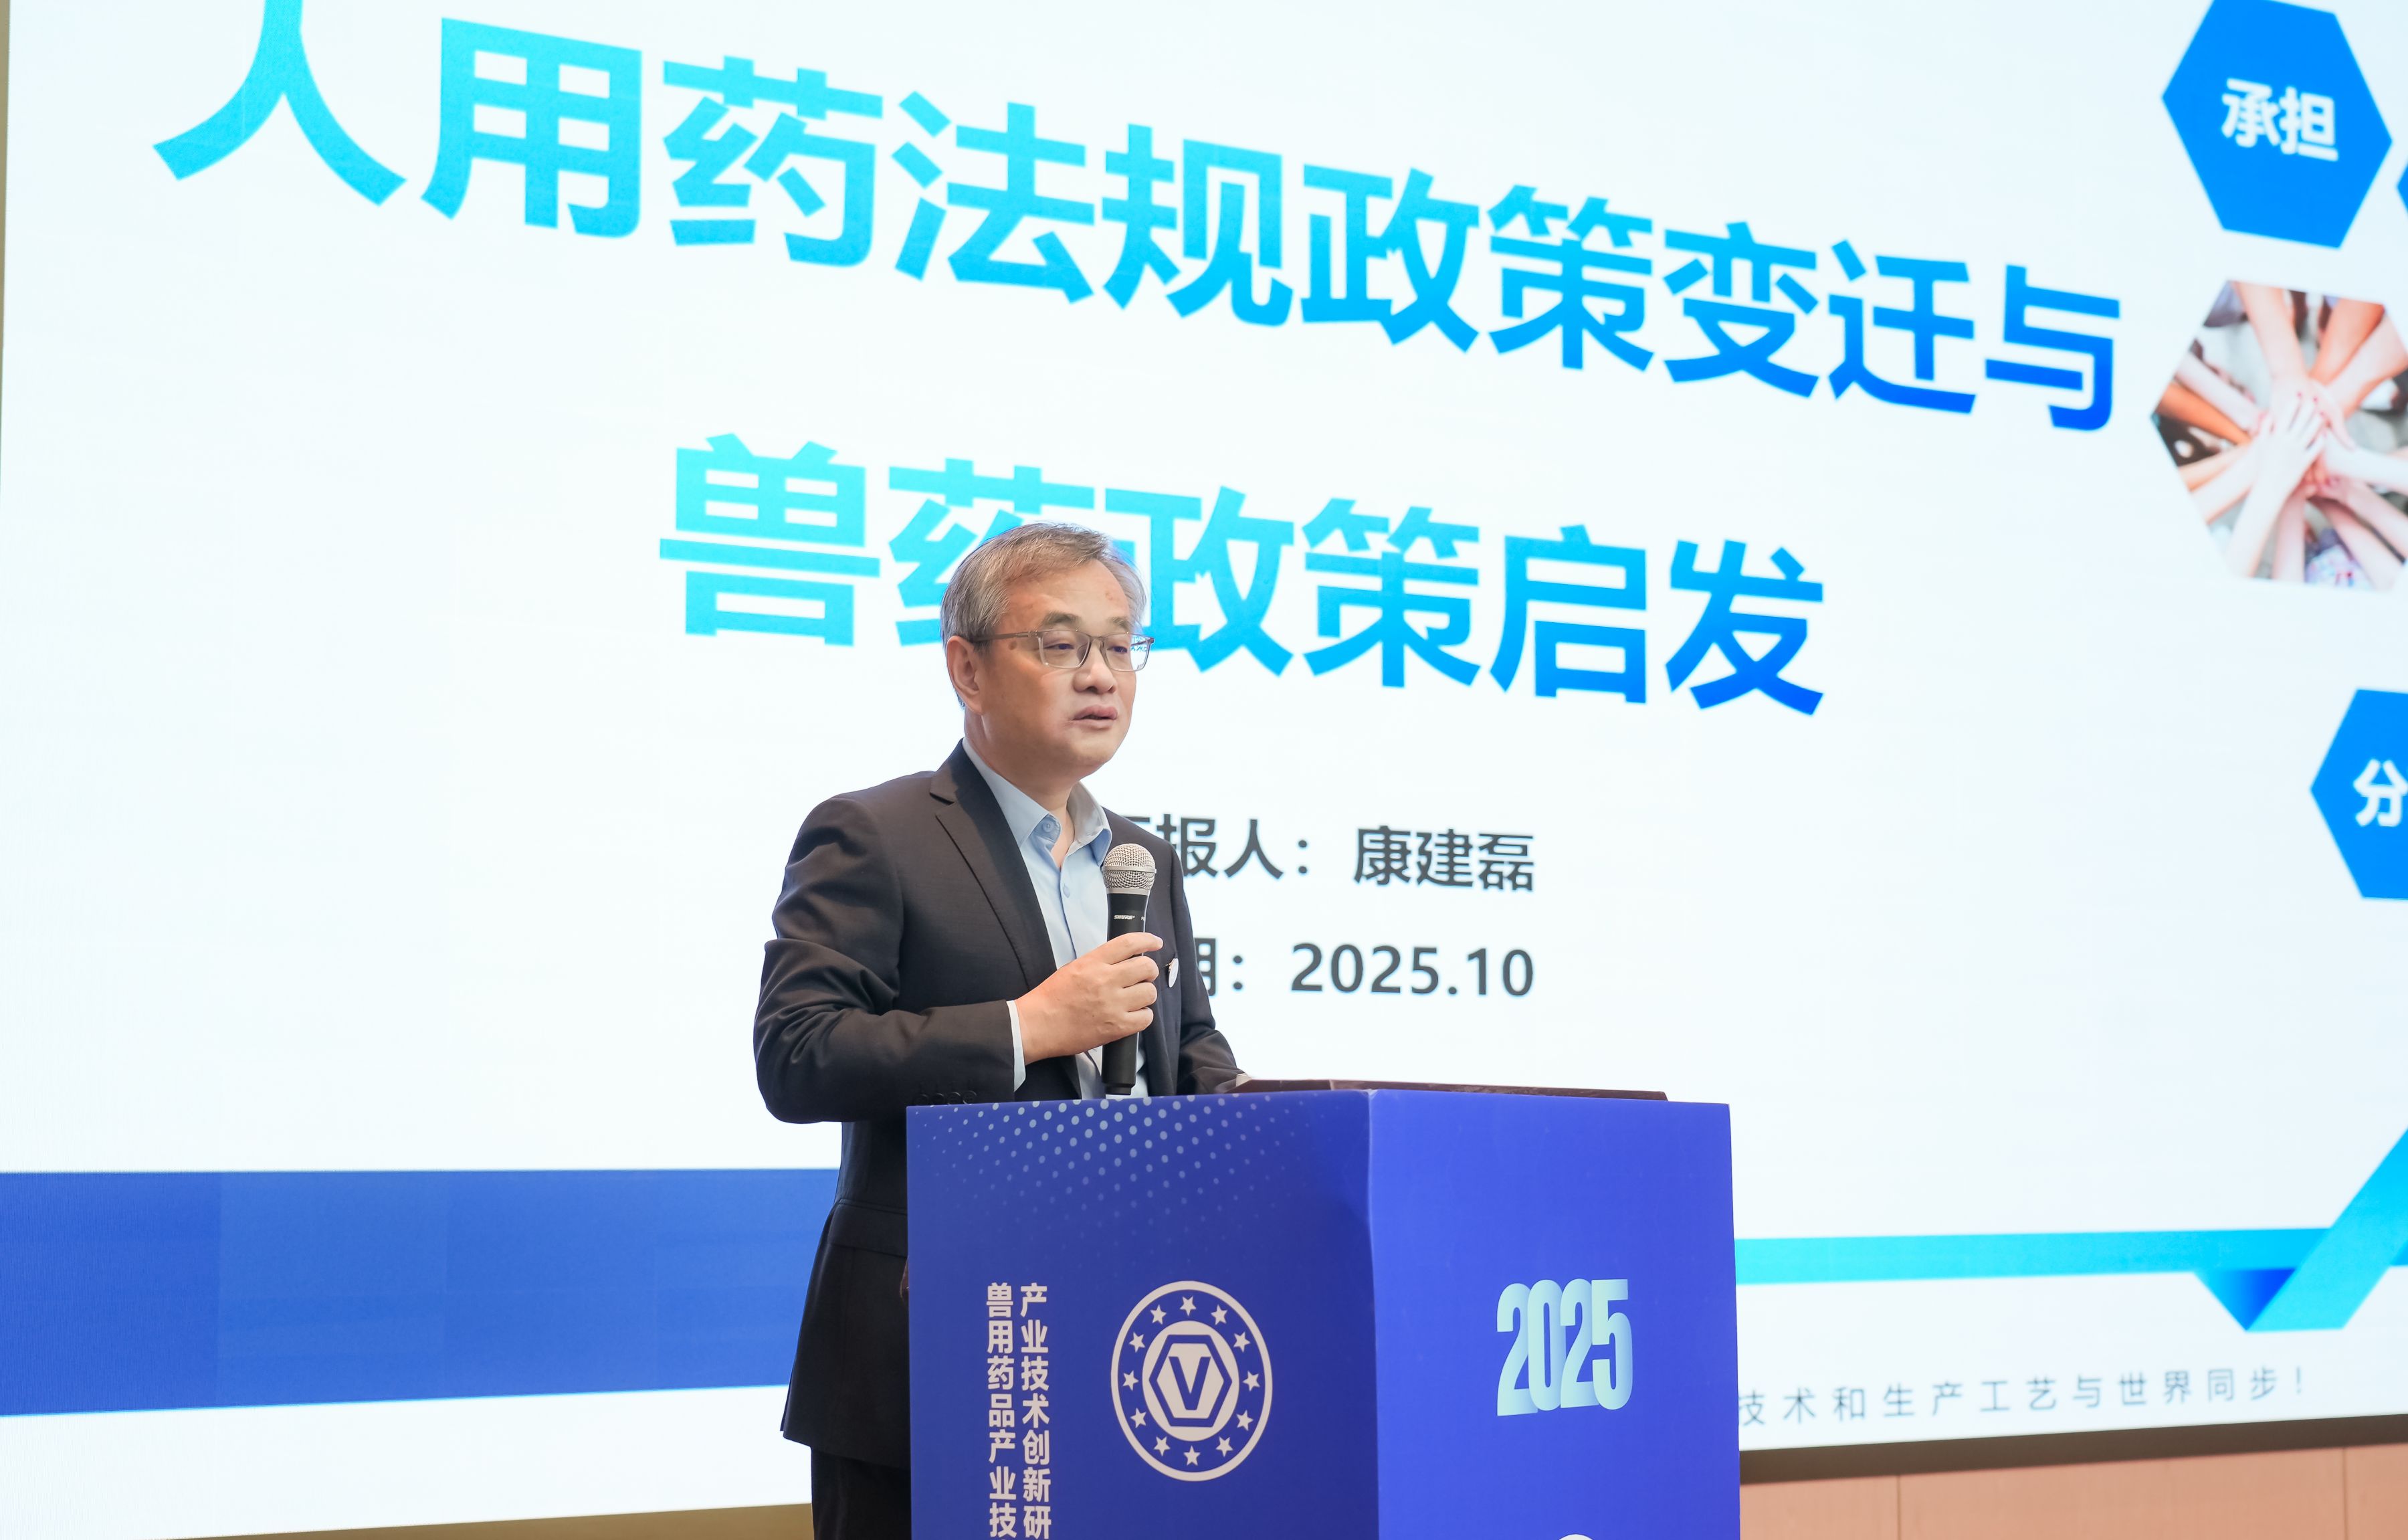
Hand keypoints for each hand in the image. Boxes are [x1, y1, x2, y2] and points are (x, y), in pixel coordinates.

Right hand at [1015, 931, 1160, 1061]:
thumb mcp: (1072, 969)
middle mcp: (1106, 980)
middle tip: (1142, 977)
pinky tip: (1132, 1016)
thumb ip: (1098, 963)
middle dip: (1148, 971)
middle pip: (1146, 967)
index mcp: (1093, 962)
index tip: (1155, 943)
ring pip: (1150, 992)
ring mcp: (1113, 1004)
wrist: (1036, 1025)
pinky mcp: (1116, 1027)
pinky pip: (1146, 1018)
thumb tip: (1123, 962)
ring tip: (1134, 999)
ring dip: (1145, 995)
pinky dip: (1142, 1016)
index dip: (1148, 940)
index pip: (1129, 943)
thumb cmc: (1050, 999)